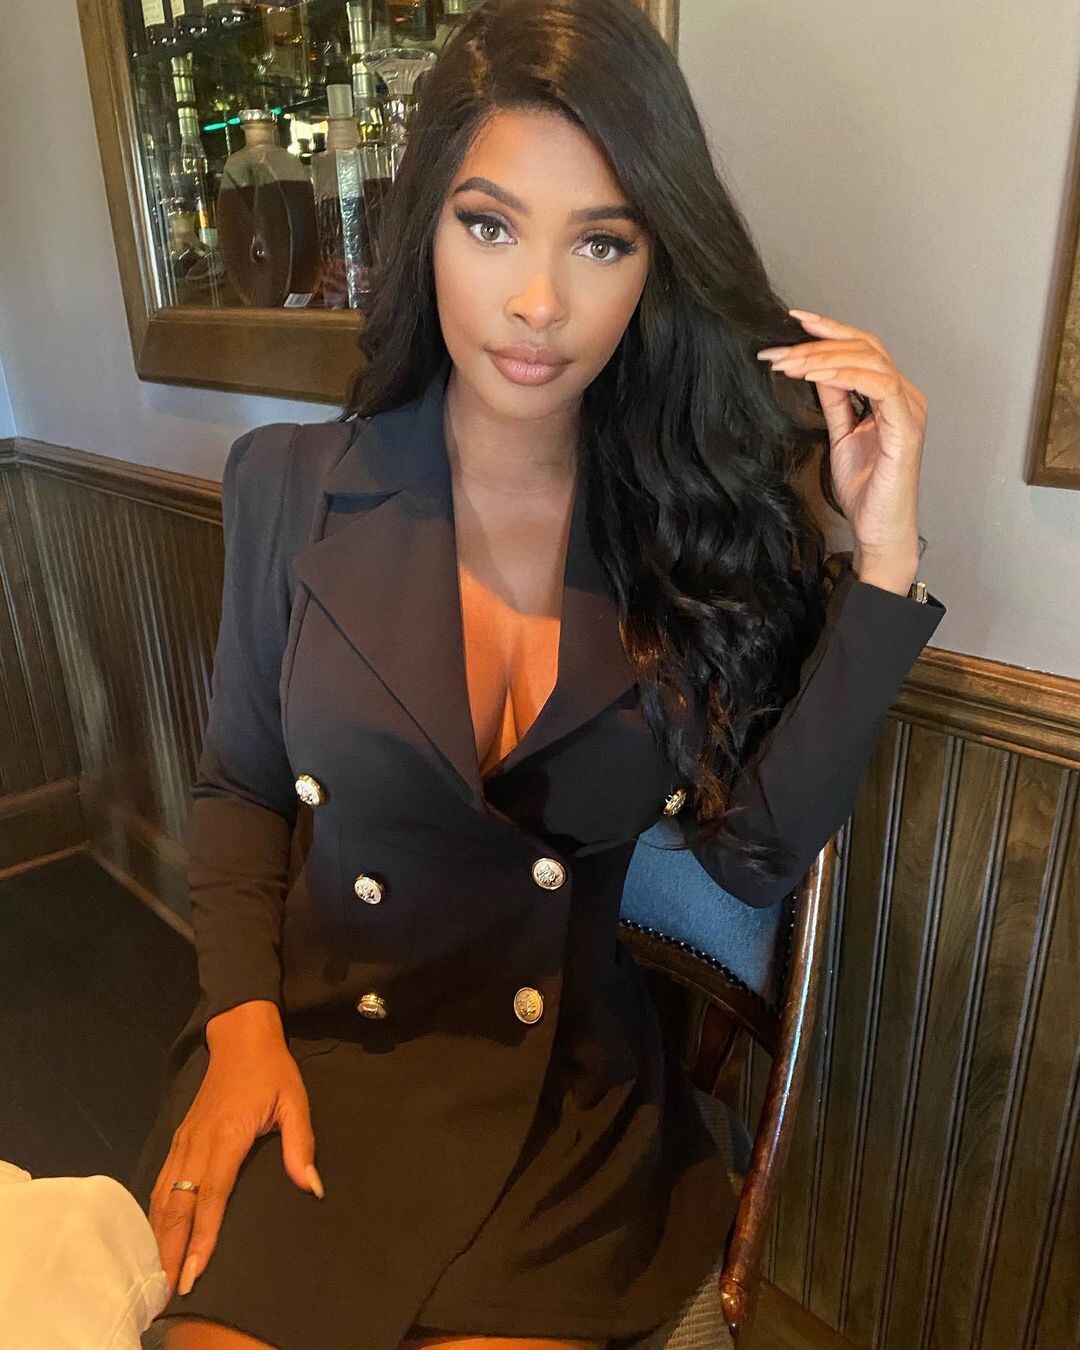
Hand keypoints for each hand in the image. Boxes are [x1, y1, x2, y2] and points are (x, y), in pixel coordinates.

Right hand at [149, 1013, 323, 1300]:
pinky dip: (155, 1213)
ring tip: (158, 1273)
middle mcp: (198, 1142)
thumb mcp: (295, 1100)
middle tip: (167, 1288)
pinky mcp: (179, 1138)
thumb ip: (300, 1145)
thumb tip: (312, 1185)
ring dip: (159, 1236)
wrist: (240, 1036)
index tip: (195, 1271)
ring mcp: (184, 1140)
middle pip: (179, 1204)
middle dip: (172, 1248)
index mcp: (227, 1135)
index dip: (203, 1236)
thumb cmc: (271, 1070)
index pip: (213, 1196)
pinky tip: (154, 1235)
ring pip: (164, 1196)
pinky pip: (161, 1181)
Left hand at [757, 309, 924, 576]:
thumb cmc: (864, 489)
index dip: (827, 331)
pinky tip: (814, 376)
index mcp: (890, 395)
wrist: (878, 530)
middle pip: (865, 346)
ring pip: (870, 360)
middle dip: (818, 342)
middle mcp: (905, 395)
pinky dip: (845, 376)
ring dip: (824, 357)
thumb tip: (816, 368)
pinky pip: (878, 387)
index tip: (790, 322)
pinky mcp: (906, 428)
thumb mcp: (841, 435)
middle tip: (778, 348)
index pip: (861, 348)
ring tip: (788, 363)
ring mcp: (908, 409)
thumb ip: (835, 401)